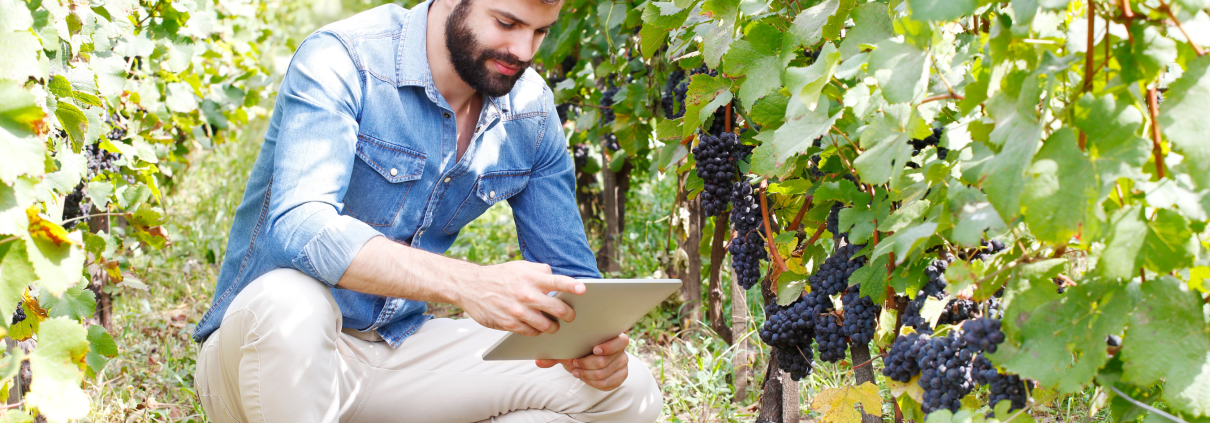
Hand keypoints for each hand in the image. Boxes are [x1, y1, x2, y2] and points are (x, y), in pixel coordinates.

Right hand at [456, 261, 583, 335]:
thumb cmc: (498, 276)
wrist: (470, 286)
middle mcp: (526, 294)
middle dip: (568, 314)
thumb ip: (540, 270)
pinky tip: (537, 327)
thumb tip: (555, 276)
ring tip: (554, 324)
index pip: (557, 282)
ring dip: (553, 327)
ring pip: (546, 326)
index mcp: (531, 278)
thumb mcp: (520, 266)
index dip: (572, 286)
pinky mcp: (509, 324)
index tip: (583, 289)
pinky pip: (531, 333)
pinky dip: (537, 331)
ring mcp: (518, 311)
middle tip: (570, 315)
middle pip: (558, 309)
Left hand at [536, 334, 629, 390]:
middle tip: (574, 365)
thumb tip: (539, 361)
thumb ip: (555, 354)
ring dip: (587, 374)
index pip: (620, 341)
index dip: (608, 346)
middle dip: (586, 364)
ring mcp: (622, 363)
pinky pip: (607, 384)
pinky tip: (585, 378)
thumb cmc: (580, 349)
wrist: (589, 359)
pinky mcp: (621, 376)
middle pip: (605, 361)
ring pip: (603, 373)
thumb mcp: (569, 348)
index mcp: (613, 336)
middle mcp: (621, 350)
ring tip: (576, 371)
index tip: (594, 349)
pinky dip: (593, 382)